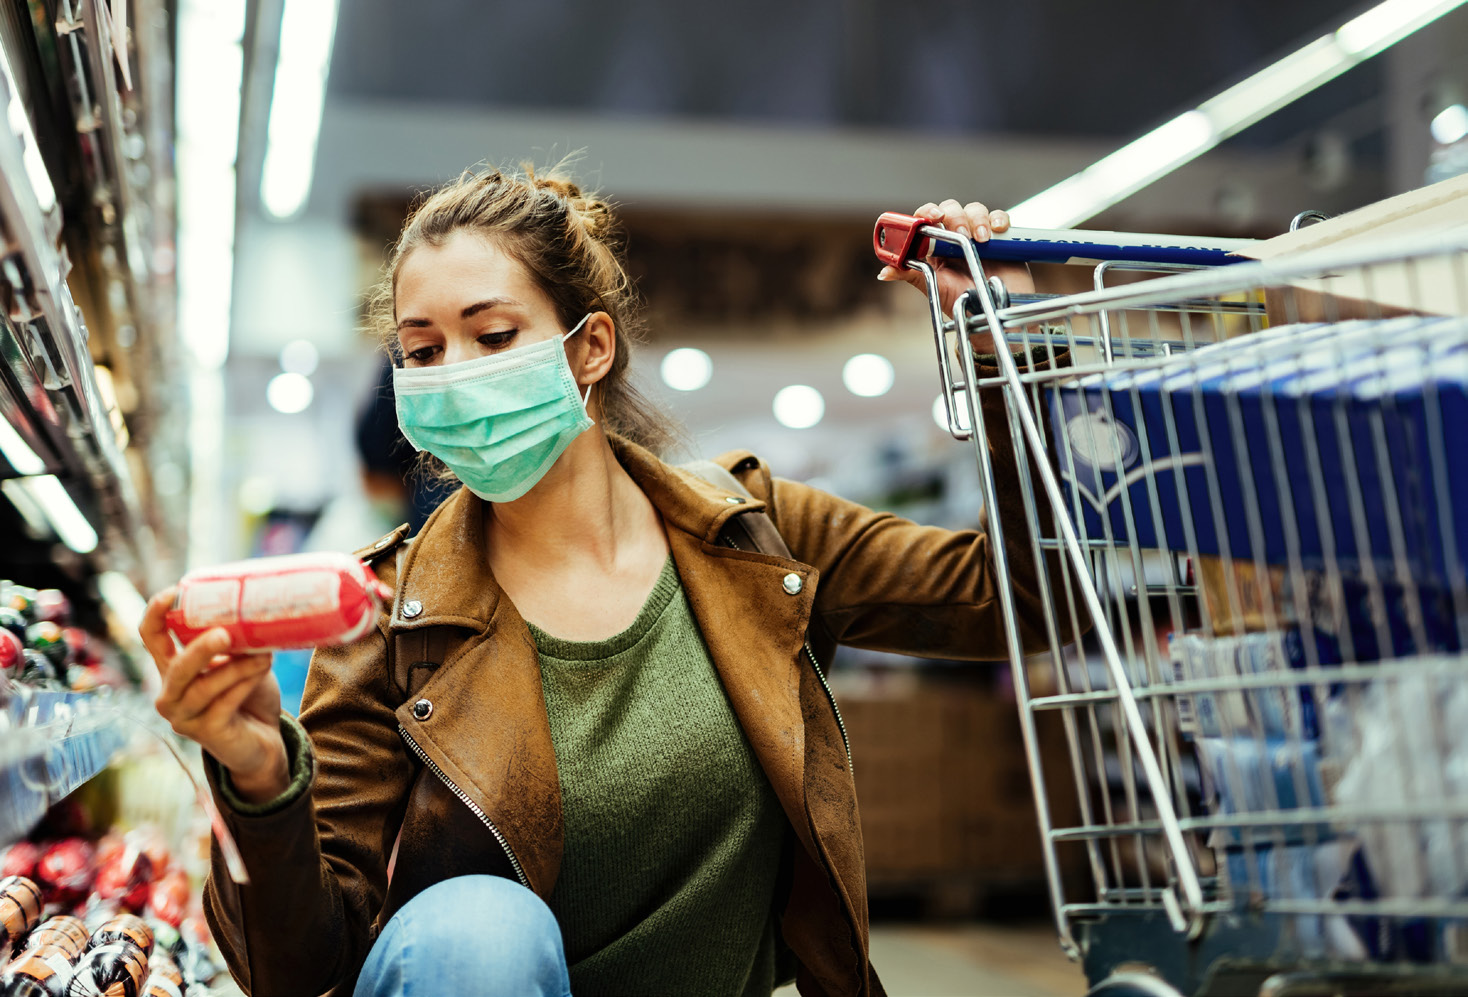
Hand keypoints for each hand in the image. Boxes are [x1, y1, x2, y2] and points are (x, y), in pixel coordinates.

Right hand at [140, 589, 288, 803]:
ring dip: (237, 667)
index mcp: (173, 668)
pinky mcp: (204, 732)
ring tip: (265, 654)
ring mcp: (183, 716)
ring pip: (204, 685)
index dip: (155, 612)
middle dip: (199, 648)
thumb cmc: (249, 695)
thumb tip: (252, 609)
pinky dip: (245, 683)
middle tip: (225, 633)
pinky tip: (262, 671)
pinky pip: (224, 702)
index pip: (150, 636)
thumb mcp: (241, 661)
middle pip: (176, 665)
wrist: (264, 741)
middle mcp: (170, 692)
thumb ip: (236, 641)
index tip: (175, 591)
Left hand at [877, 198, 1035, 354]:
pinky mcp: (1001, 238)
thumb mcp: (934, 289)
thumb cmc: (962, 304)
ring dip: (977, 219)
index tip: (933, 217)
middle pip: (950, 209)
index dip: (927, 213)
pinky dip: (999, 219)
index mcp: (935, 247)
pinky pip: (999, 218)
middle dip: (955, 217)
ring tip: (981, 241)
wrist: (992, 317)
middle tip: (962, 234)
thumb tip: (884, 272)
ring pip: (974, 210)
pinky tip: (997, 231)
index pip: (926, 219)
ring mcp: (978, 236)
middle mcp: (955, 238)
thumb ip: (911, 275)